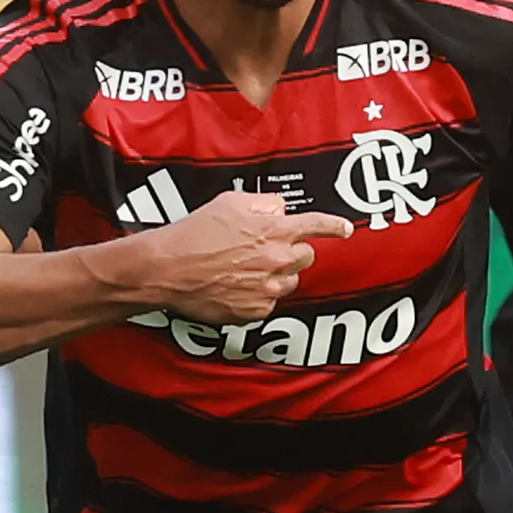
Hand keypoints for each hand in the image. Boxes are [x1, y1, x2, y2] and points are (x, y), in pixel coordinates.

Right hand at [113, 189, 352, 325]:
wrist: (167, 269)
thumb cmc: (193, 233)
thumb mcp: (229, 202)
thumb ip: (263, 203)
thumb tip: (279, 209)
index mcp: (274, 230)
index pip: (317, 225)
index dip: (334, 226)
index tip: (345, 229)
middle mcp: (277, 260)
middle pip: (306, 256)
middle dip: (292, 251)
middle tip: (265, 249)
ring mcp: (267, 288)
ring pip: (289, 281)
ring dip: (276, 275)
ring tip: (246, 269)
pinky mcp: (255, 310)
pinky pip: (268, 302)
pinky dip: (258, 294)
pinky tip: (235, 286)